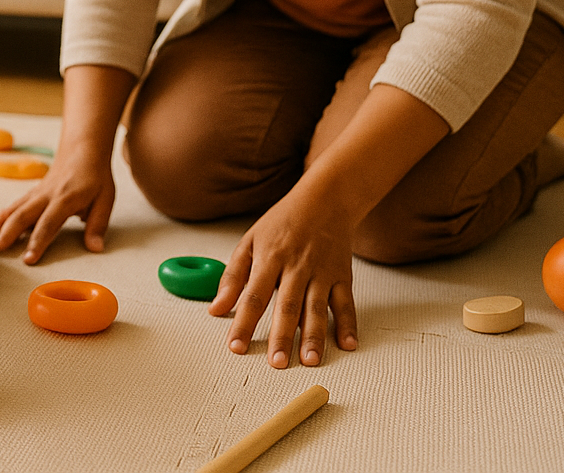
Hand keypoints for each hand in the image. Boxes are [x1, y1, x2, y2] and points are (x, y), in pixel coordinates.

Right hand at [0, 151, 115, 263]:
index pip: (49, 223)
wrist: (83, 148)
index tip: (28, 259)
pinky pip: (15, 204)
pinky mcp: (33, 192)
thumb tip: (95, 248)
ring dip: (0, 224)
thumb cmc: (96, 176)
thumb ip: (98, 224)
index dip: (38, 241)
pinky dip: (1, 216)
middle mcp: (47, 194)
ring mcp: (37, 192)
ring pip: (15, 208)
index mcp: (66, 198)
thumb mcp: (106, 199)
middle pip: (24, 214)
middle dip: (9, 233)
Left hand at [208, 188, 357, 368]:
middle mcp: (297, 266)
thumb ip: (233, 276)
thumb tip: (215, 309)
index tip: (235, 347)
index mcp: (270, 257)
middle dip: (282, 336)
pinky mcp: (342, 276)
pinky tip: (348, 345)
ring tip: (309, 361)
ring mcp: (322, 272)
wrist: (325, 200)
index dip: (243, 322)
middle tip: (277, 363)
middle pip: (287, 305)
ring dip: (314, 336)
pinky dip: (348, 324)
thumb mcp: (250, 241)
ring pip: (317, 308)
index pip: (254, 295)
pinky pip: (345, 303)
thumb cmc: (283, 222)